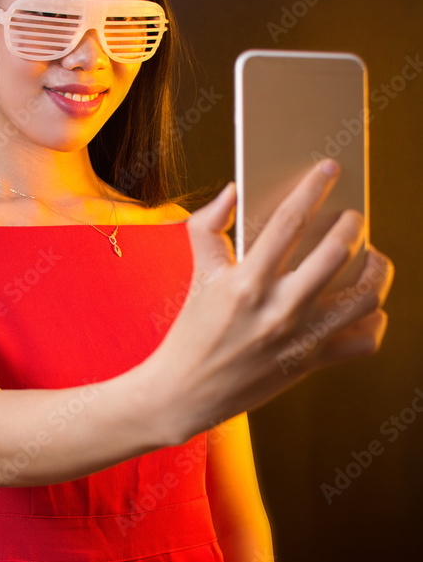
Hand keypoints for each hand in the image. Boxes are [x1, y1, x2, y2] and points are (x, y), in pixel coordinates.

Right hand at [150, 159, 393, 443]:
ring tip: (372, 256)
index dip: (313, 188)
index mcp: (247, 281)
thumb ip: (207, 226)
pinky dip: (374, 320)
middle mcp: (279, 309)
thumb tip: (232, 192)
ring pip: (363, 297)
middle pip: (337, 253)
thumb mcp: (197, 274)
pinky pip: (363, 341)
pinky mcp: (311, 364)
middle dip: (352, 224)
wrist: (184, 392)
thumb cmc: (191, 330)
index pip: (289, 222)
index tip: (330, 168)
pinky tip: (366, 304)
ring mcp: (300, 339)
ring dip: (376, 269)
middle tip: (353, 216)